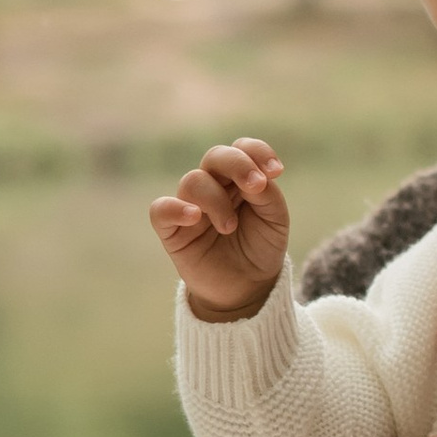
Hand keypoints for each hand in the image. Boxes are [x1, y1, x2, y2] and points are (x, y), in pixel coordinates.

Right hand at [150, 138, 288, 321]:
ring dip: (217, 200)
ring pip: (193, 181)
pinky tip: (195, 218)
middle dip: (238, 165)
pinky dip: (176, 208)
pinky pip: (160, 209)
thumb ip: (267, 195)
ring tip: (230, 227)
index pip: (242, 148)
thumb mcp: (275, 220)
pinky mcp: (172, 230)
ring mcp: (190, 205)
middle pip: (215, 156)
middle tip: (256, 186)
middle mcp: (213, 186)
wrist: (247, 288)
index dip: (257, 152)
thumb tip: (253, 179)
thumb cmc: (260, 247)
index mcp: (239, 178)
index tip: (276, 170)